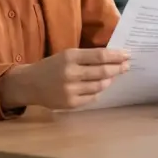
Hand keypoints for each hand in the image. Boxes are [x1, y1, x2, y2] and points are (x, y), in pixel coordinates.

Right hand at [0, 48, 130, 109]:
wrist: (30, 84)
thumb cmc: (51, 67)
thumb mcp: (66, 55)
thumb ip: (87, 57)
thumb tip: (113, 60)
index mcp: (70, 56)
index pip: (100, 56)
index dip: (117, 56)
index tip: (128, 54)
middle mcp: (71, 73)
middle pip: (103, 72)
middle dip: (118, 68)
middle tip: (127, 66)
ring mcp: (71, 90)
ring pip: (100, 86)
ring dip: (110, 80)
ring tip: (113, 76)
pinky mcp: (71, 103)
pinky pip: (93, 97)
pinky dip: (98, 91)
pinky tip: (98, 87)